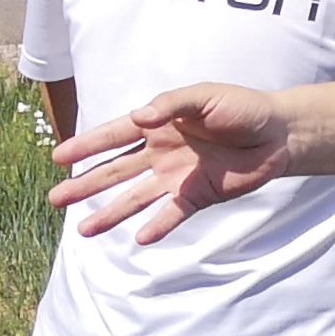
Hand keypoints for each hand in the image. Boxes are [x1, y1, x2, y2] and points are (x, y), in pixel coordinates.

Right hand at [47, 83, 296, 242]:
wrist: (278, 134)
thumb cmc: (241, 107)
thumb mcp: (204, 96)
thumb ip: (170, 105)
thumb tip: (138, 118)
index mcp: (157, 124)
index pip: (113, 137)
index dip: (85, 147)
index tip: (58, 158)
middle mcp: (159, 153)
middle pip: (114, 172)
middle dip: (84, 185)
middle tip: (55, 199)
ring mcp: (176, 177)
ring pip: (134, 198)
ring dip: (109, 213)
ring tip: (83, 230)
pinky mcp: (197, 195)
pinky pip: (171, 214)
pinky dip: (157, 226)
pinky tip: (139, 239)